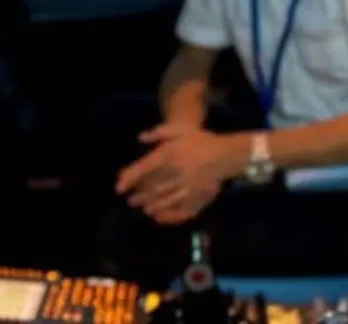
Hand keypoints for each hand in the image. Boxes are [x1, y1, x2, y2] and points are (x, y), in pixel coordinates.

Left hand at [114, 125, 237, 224]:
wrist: (228, 153)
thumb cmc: (202, 141)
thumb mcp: (180, 130)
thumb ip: (160, 132)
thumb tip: (141, 137)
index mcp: (171, 155)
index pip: (145, 167)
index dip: (130, 177)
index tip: (119, 186)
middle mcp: (177, 172)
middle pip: (153, 187)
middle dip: (140, 195)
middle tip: (130, 201)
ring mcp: (188, 188)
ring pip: (165, 200)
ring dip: (152, 205)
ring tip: (144, 209)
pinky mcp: (198, 199)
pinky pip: (181, 211)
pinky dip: (169, 216)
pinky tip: (160, 218)